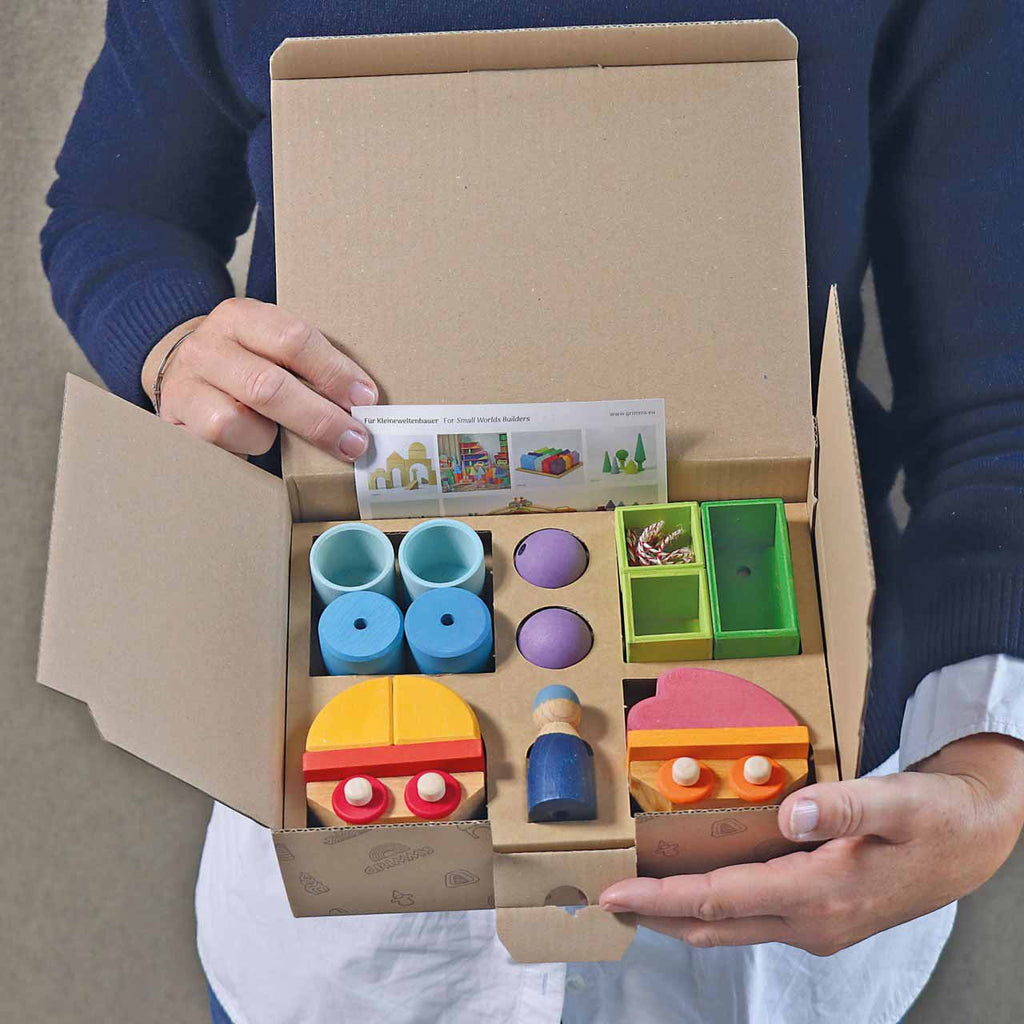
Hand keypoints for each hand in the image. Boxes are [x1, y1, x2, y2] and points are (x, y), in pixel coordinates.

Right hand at [141, 298, 377, 459]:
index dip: (334, 372)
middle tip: (354, 442)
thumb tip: (364, 404)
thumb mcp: (271, 347)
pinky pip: (214, 448)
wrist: (179, 369)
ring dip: (268, 437)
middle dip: (319, 419)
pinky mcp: (173, 422)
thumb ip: (307, 365)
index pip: (294, 340)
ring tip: (276, 437)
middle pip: (269, 386)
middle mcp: (208, 347)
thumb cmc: (245, 362)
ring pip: (233, 421)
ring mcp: (185, 385)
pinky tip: (249, 445)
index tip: (366, 399)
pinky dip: (240, 450)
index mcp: (241, 318)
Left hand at [600, 734, 1023, 955]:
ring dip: (681, 911)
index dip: (661, 897)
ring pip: (731, 924)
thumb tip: (788, 812)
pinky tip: (697, 882)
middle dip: (657, 913)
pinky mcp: (821, 915)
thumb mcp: (895, 803)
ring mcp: (816, 924)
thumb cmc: (935, 818)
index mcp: (819, 894)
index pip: (718, 900)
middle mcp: (811, 921)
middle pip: (713, 924)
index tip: (615, 892)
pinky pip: (751, 915)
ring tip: (640, 890)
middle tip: (609, 896)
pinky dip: (713, 904)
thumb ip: (840, 806)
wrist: (975, 842)